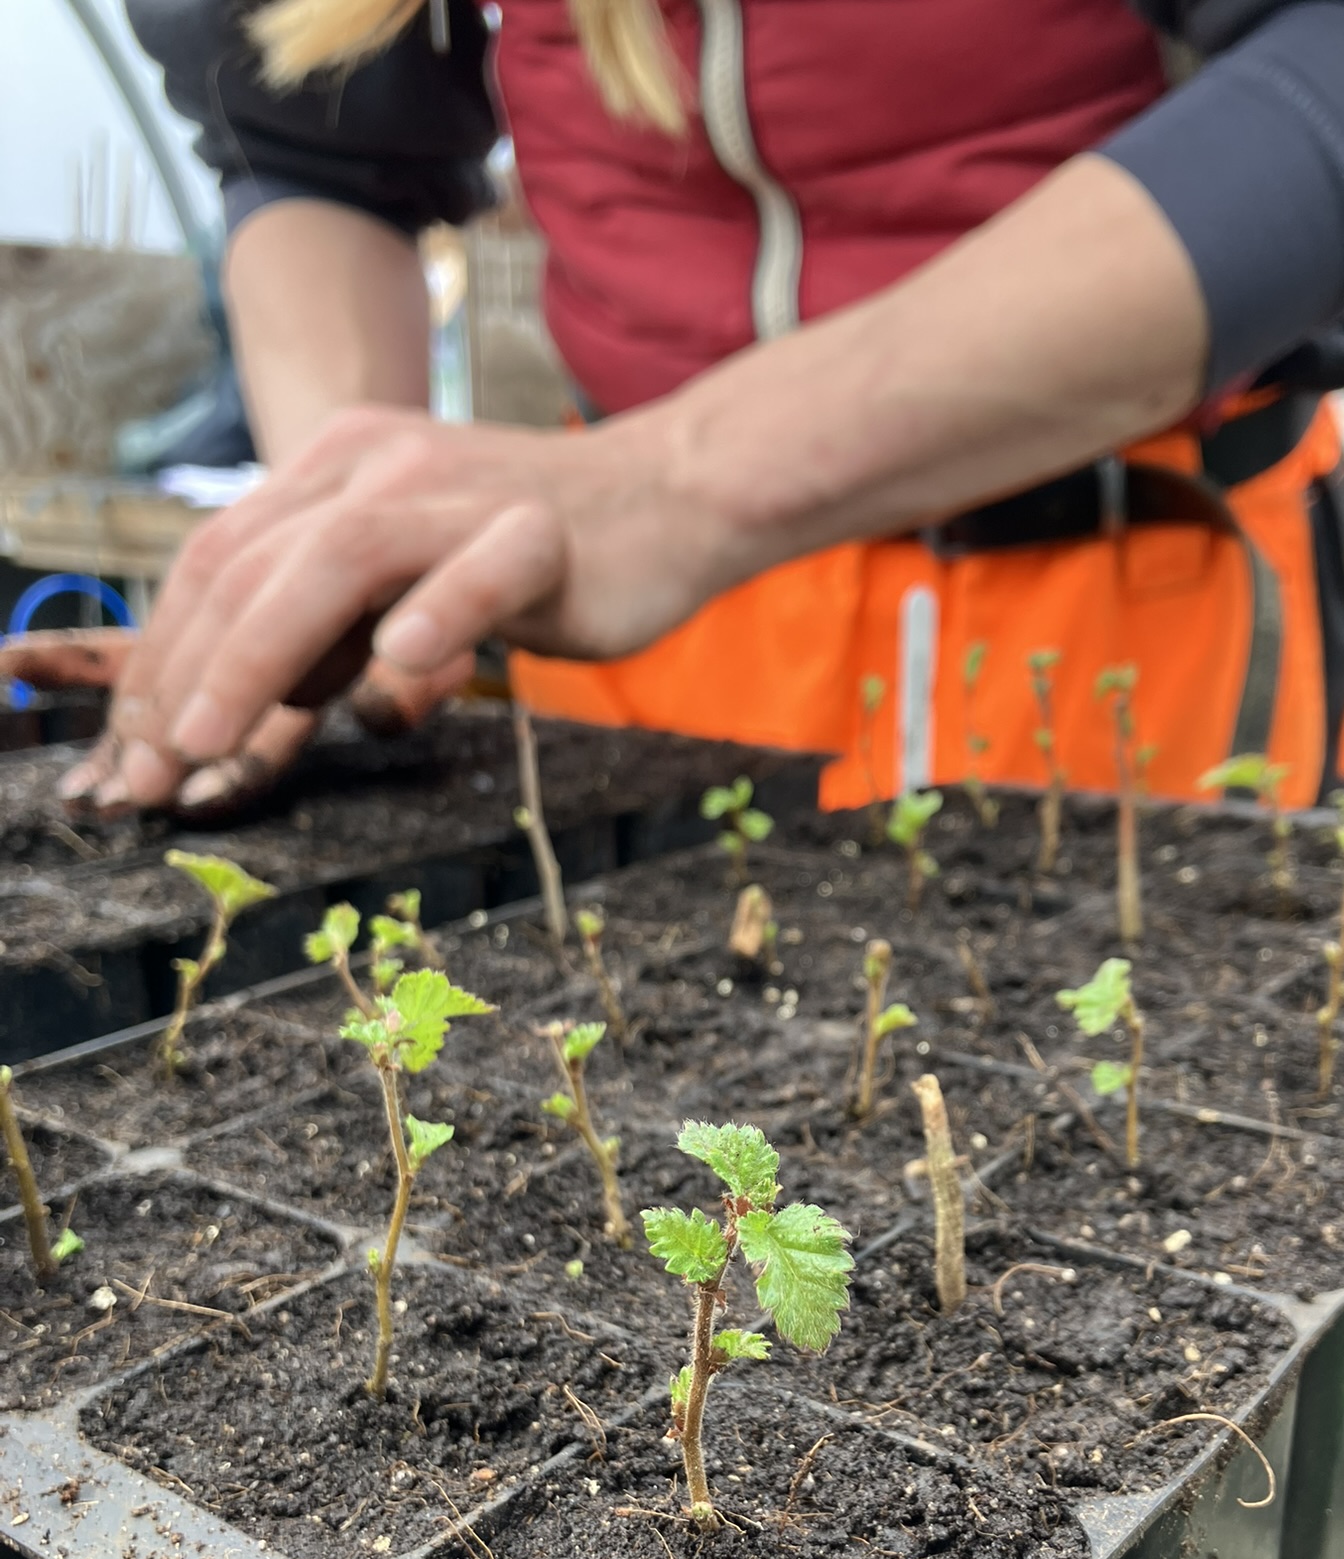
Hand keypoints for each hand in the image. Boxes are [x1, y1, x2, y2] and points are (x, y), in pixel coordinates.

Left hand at [61, 399, 730, 812]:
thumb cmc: (538, 553)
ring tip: (213, 736)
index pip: (216, 561)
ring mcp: (459, 494)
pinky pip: (478, 571)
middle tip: (149, 771)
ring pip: (336, 563)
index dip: (161, 658)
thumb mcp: (406, 578)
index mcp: (337, 470)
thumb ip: (334, 620)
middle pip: (252, 563)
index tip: (133, 753)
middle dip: (185, 674)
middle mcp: (379, 466)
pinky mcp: (540, 531)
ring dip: (261, 654)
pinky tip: (399, 664)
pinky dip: (435, 614)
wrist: (673, 496)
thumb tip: (263, 695)